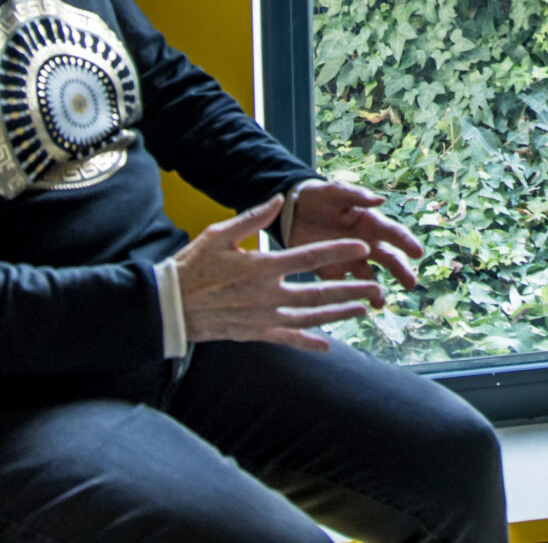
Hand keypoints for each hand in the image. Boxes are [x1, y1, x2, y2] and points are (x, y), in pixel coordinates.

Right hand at [170, 196, 384, 351]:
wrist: (171, 306)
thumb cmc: (194, 266)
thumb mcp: (220, 234)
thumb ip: (252, 218)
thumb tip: (279, 200)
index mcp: (262, 267)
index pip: (309, 258)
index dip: (338, 251)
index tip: (362, 246)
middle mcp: (267, 295)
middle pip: (319, 294)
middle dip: (350, 290)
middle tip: (375, 288)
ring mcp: (263, 318)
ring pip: (310, 319)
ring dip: (338, 315)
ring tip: (362, 311)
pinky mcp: (256, 333)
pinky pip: (287, 339)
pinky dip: (308, 343)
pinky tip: (328, 347)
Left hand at [282, 179, 423, 291]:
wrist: (293, 213)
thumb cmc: (319, 198)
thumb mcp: (334, 192)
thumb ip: (355, 195)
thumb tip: (381, 200)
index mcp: (370, 222)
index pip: (393, 233)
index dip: (406, 242)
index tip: (418, 253)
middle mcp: (365, 243)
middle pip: (388, 259)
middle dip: (400, 271)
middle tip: (410, 283)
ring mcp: (350, 260)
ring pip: (369, 278)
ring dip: (375, 290)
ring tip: (379, 302)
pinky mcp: (332, 272)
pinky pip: (344, 286)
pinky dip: (351, 297)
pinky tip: (356, 307)